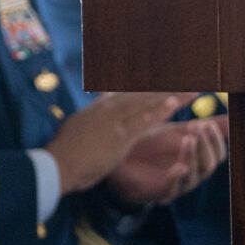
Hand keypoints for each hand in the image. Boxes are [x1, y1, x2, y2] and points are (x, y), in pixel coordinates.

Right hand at [45, 91, 186, 196]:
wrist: (55, 165)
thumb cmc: (65, 151)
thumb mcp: (78, 126)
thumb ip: (93, 112)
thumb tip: (101, 98)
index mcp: (98, 108)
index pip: (128, 92)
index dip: (148, 87)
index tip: (165, 80)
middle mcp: (106, 109)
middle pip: (141, 93)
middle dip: (165, 88)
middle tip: (186, 79)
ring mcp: (112, 121)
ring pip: (145, 103)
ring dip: (169, 96)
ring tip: (190, 88)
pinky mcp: (118, 137)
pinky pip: (142, 122)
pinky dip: (158, 112)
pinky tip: (173, 105)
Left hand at [106, 116, 229, 206]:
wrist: (122, 159)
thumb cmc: (152, 144)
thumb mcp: (176, 130)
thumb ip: (200, 125)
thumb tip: (229, 117)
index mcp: (199, 159)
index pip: (218, 154)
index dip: (215, 139)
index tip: (206, 123)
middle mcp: (193, 174)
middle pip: (209, 164)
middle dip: (205, 145)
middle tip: (196, 126)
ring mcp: (178, 185)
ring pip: (194, 175)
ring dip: (192, 157)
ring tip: (188, 139)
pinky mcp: (161, 193)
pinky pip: (173, 189)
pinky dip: (177, 178)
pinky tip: (178, 167)